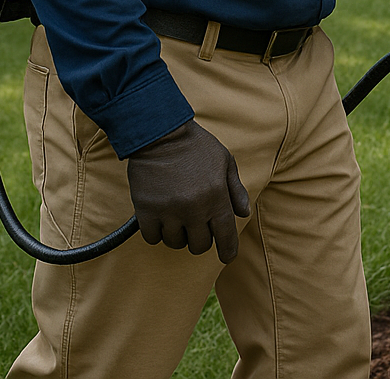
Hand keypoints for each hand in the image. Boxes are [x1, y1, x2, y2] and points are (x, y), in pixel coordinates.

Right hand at [126, 121, 250, 259]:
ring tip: (176, 220)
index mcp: (217, 197)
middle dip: (199, 240)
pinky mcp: (146, 210)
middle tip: (195, 228)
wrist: (160, 132)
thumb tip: (243, 213)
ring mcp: (169, 211)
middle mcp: (194, 209)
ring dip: (177, 236)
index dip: (228, 250)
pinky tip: (159, 220)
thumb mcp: (224, 162)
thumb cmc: (196, 146)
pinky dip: (156, 233)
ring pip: (175, 243)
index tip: (227, 257)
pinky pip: (152, 237)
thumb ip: (235, 189)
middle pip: (199, 245)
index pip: (226, 235)